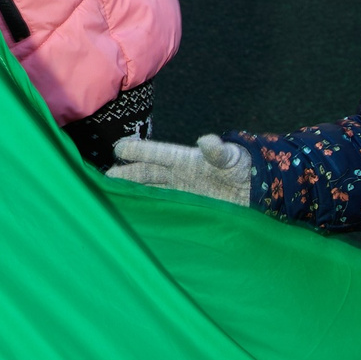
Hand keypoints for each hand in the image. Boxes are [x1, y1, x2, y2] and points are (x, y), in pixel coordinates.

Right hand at [108, 133, 252, 204]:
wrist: (254, 191)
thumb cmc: (241, 168)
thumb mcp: (231, 157)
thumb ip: (218, 151)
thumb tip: (207, 141)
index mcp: (184, 159)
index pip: (156, 154)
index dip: (138, 151)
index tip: (118, 149)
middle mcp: (178, 176)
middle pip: (147, 175)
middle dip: (127, 176)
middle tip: (106, 180)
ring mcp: (182, 194)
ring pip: (152, 192)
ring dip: (135, 195)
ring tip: (116, 199)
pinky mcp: (189, 210)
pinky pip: (165, 210)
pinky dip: (152, 213)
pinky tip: (140, 218)